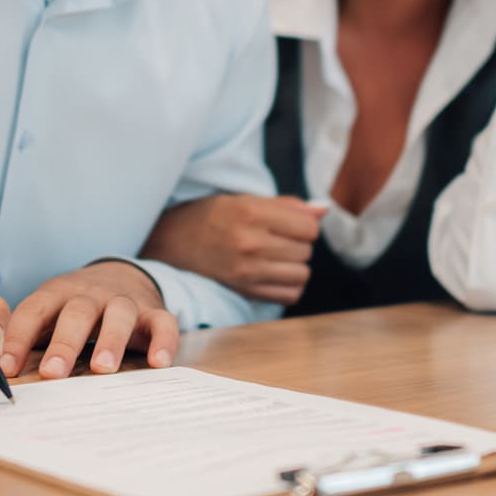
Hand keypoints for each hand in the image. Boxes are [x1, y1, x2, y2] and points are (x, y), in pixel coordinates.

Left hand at [1, 261, 177, 379]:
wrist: (120, 275)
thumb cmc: (72, 309)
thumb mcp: (47, 313)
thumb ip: (28, 338)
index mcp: (56, 293)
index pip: (34, 311)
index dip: (19, 338)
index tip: (6, 368)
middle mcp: (90, 294)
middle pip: (77, 313)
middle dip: (65, 343)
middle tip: (53, 373)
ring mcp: (124, 301)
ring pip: (119, 314)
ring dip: (111, 340)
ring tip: (103, 369)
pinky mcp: (153, 311)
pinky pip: (163, 322)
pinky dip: (163, 341)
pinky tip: (158, 363)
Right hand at [140, 194, 326, 303]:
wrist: (172, 241)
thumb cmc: (212, 216)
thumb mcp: (245, 200)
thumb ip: (287, 206)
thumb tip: (323, 210)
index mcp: (252, 213)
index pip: (309, 228)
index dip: (305, 225)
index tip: (292, 225)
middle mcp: (251, 243)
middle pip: (306, 251)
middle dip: (300, 244)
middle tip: (280, 239)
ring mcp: (247, 270)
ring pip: (302, 274)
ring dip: (296, 266)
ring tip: (278, 257)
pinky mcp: (244, 290)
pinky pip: (289, 295)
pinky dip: (289, 286)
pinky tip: (276, 275)